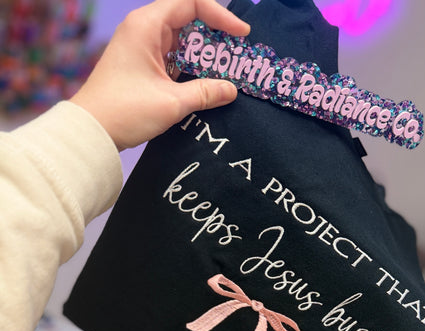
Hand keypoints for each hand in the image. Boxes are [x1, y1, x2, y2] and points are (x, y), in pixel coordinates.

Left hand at [71, 0, 249, 149]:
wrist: (91, 132)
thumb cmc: (125, 111)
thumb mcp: (171, 102)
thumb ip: (205, 92)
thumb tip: (231, 90)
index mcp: (146, 25)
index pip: (192, 2)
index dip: (220, 15)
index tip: (240, 34)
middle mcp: (142, 29)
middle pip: (187, 20)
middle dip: (214, 38)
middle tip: (235, 58)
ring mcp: (140, 47)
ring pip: (181, 42)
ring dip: (202, 56)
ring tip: (224, 73)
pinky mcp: (140, 66)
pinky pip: (171, 58)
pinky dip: (189, 68)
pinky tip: (203, 85)